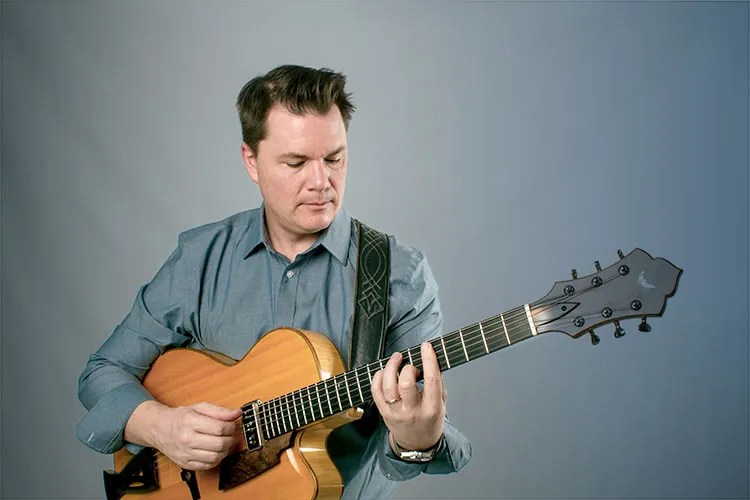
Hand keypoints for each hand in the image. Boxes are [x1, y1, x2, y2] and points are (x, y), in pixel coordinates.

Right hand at [127, 401, 242, 469]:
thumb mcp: (199, 408)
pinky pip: (207, 466)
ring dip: (225, 451)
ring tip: (224, 443)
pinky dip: (216, 460)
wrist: (159, 429)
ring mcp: (185, 453)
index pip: (219, 428)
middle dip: (230, 439)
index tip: (232, 425)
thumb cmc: (180, 418)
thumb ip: (219, 411)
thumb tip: (236, 413)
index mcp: (190, 422)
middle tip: (231, 435)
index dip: (231, 427)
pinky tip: (215, 451)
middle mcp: (186, 439)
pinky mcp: (185, 464)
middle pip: (218, 444)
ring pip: (214, 457)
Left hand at [372, 342, 445, 451]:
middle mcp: (413, 411)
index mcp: (432, 408)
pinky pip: (376, 392)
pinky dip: (378, 377)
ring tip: (396, 358)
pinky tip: (384, 371)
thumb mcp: (442, 404)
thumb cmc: (430, 420)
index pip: (431, 380)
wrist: (418, 444)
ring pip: (388, 387)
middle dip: (407, 367)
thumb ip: (438, 383)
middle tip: (409, 362)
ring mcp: (396, 413)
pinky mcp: (384, 413)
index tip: (426, 347)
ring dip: (390, 367)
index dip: (429, 360)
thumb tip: (432, 360)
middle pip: (406, 384)